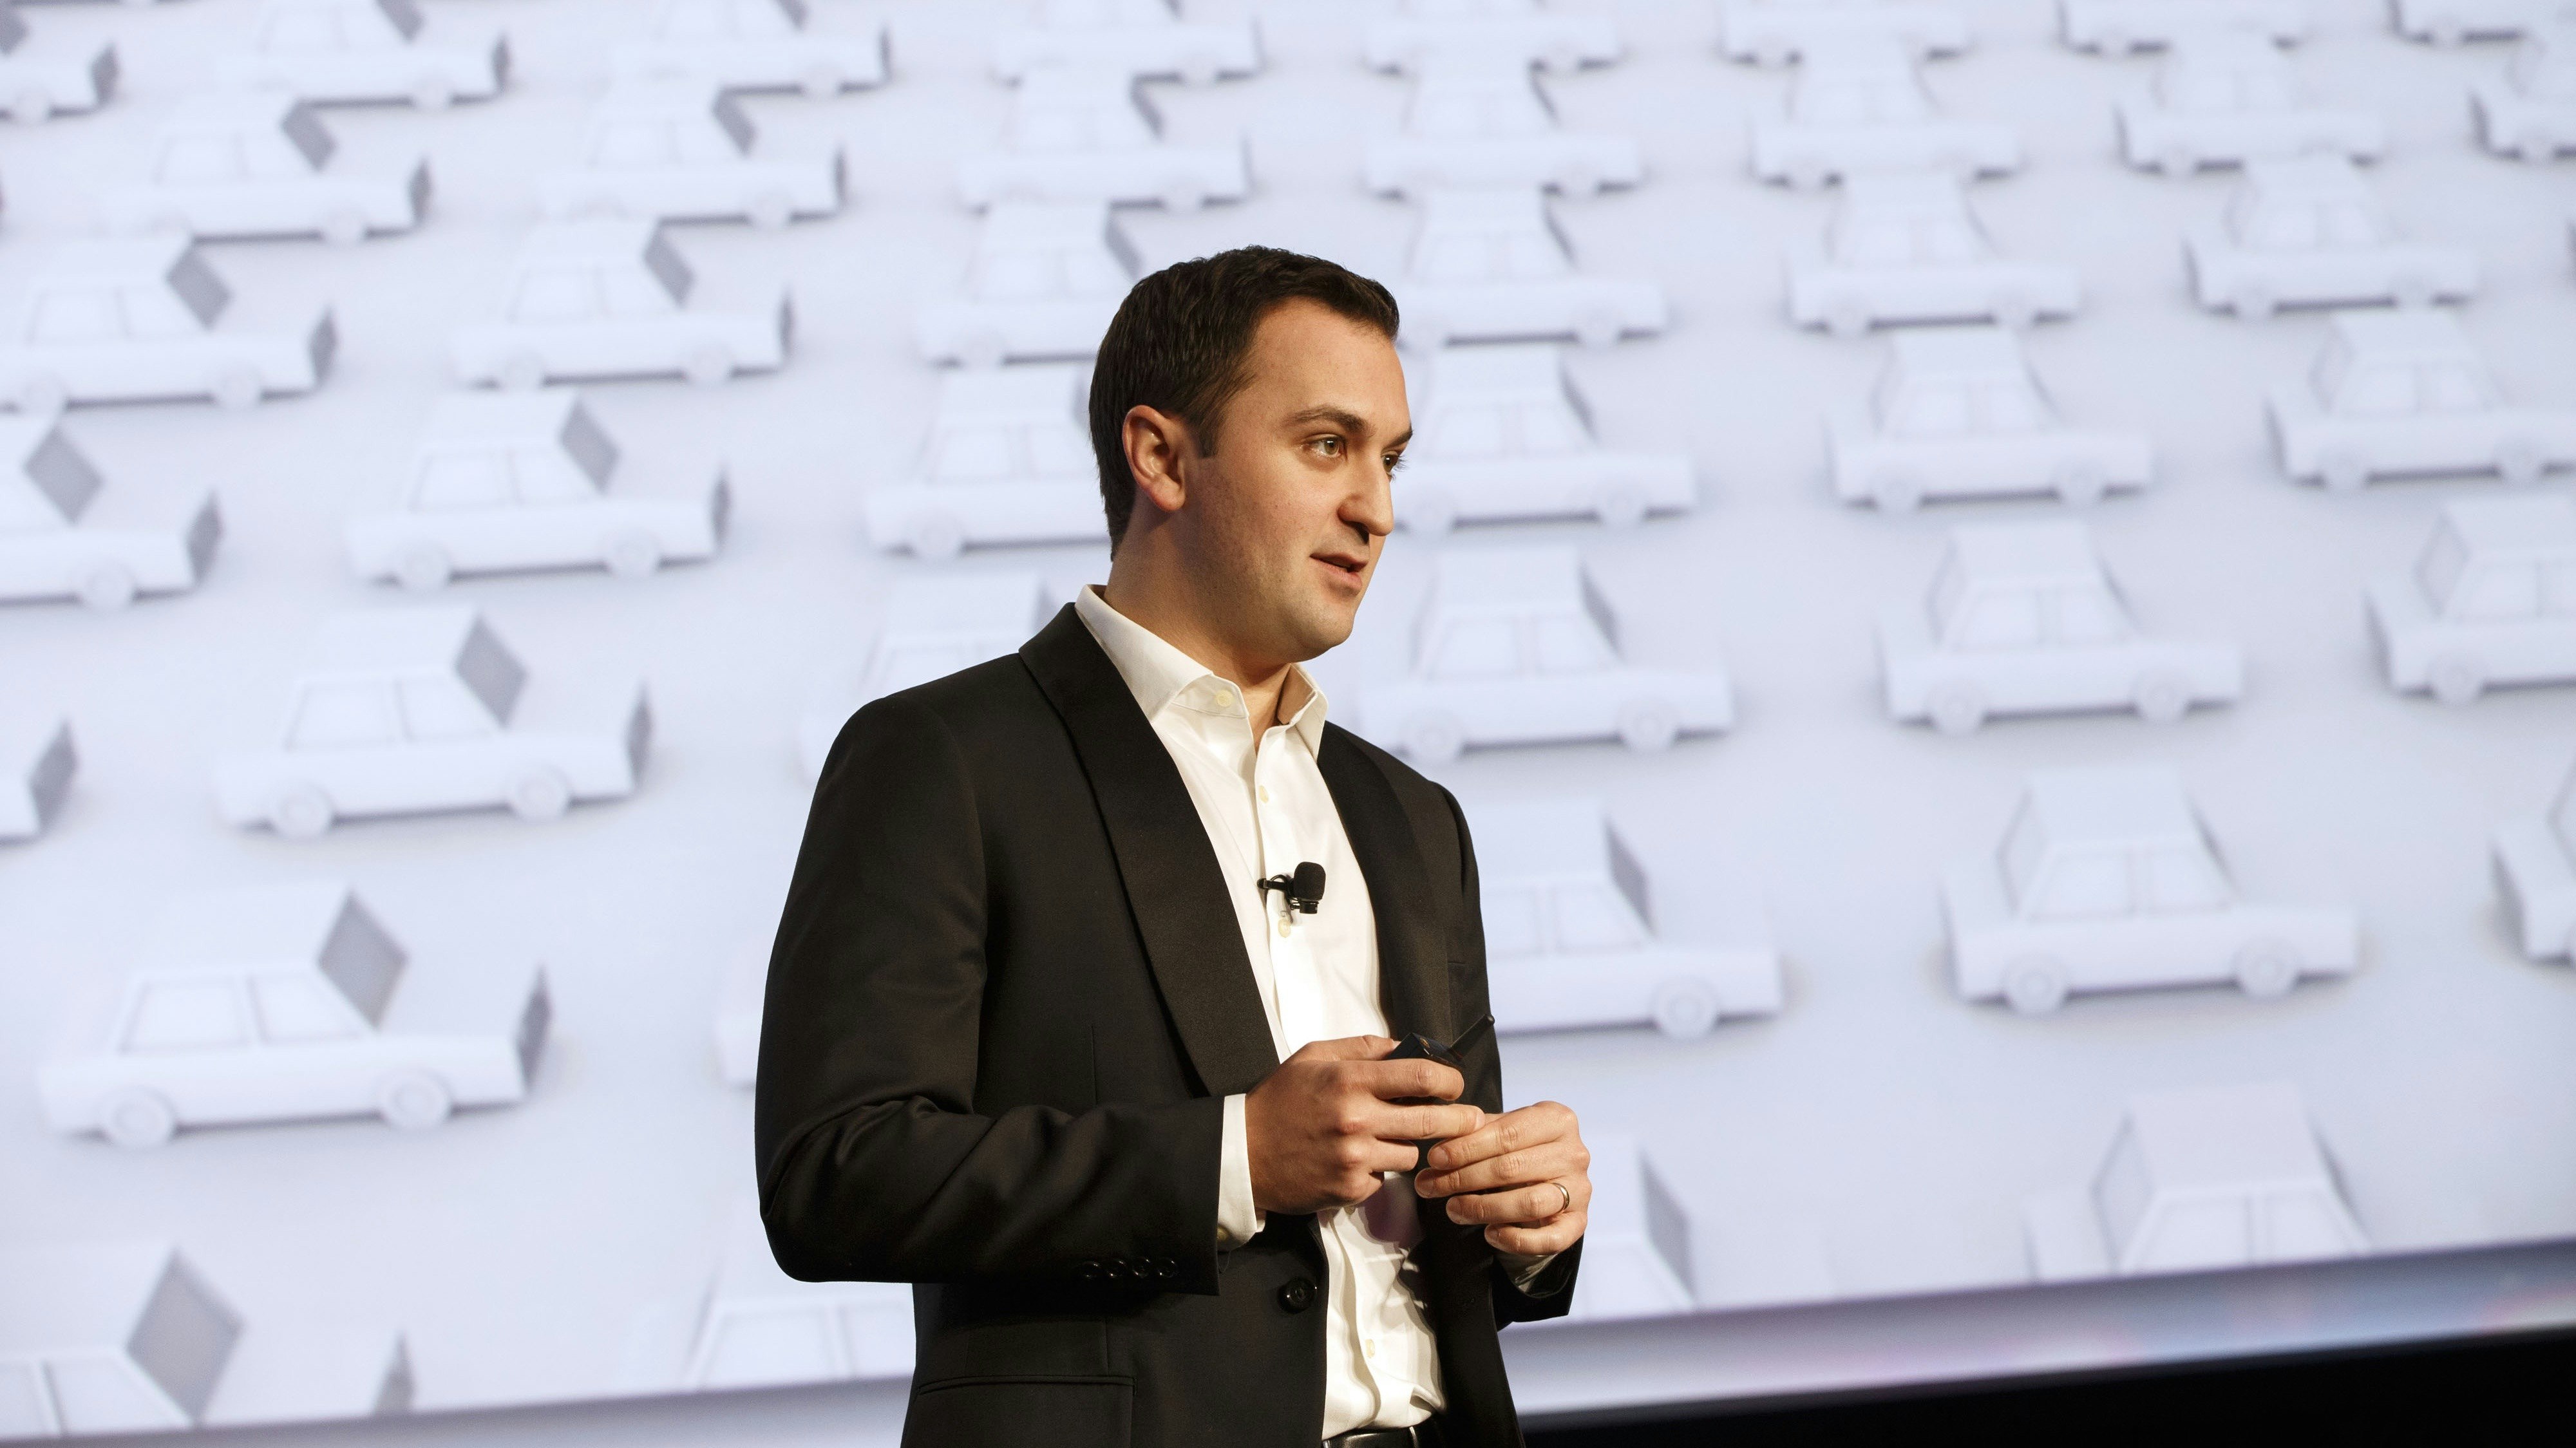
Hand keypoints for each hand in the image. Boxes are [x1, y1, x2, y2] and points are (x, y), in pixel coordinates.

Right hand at [1245, 1035, 1485, 1215]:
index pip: (1421, 1077)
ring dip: (1407, 1145)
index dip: (1449, 1080)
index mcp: (1349, 1081)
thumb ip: (1361, 1048)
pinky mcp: (1350, 1189)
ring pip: (1411, 1154)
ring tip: (1385, 1136)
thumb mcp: (1313, 1058)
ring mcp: (1355, 1158)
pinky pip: (1385, 1178)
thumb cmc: (1279, 1101)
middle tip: (1470, 1118)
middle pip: (1431, 1122)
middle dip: (1459, 1119)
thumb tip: (1403, 1046)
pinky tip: (1356, 1159)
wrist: (1244, 1154)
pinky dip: (1378, 1169)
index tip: (1454, 1085)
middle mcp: (1357, 1120)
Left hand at [1412, 1101, 1588, 1256]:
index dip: (1466, 1148)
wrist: (1548, 1177)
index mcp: (1557, 1119)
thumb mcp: (1499, 1131)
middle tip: (1430, 1187)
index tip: (1434, 1159)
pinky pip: (1550, 1239)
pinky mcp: (1579, 1223)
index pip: (1507, 1134)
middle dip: (1464, 1179)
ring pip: (1530, 1203)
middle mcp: (1575, 1153)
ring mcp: (1580, 1189)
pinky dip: (1517, 1240)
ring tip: (1453, 1209)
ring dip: (1484, 1208)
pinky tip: (1489, 1234)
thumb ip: (1470, 1134)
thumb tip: (1436, 1150)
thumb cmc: (1518, 1148)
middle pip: (1512, 1168)